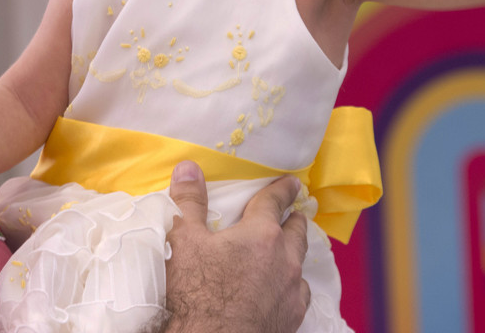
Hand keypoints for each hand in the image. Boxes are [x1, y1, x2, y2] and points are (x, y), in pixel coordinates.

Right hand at [163, 161, 309, 332]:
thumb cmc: (196, 292)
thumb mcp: (183, 241)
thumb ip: (189, 202)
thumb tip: (189, 168)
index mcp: (260, 234)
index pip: (275, 202)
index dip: (283, 189)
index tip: (292, 183)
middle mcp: (284, 259)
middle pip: (297, 231)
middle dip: (295, 220)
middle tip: (294, 214)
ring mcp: (291, 290)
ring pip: (301, 263)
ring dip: (295, 253)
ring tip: (289, 251)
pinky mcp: (292, 317)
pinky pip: (300, 293)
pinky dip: (294, 285)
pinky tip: (286, 289)